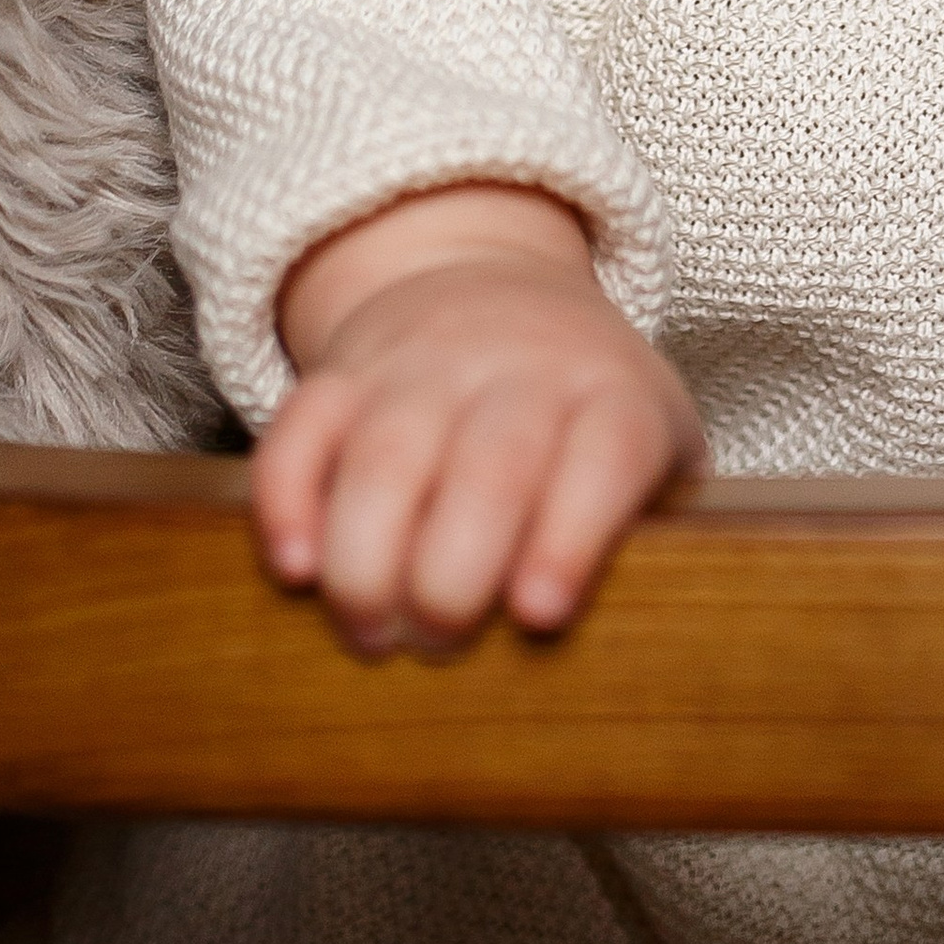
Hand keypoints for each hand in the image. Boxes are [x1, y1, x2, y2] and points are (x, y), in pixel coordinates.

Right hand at [252, 181, 704, 653]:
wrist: (496, 287)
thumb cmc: (586, 414)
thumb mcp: (653, 449)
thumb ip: (655, 533)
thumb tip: (646, 656)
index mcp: (611, 395)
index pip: (607, 451)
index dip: (573, 534)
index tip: (538, 613)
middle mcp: (519, 370)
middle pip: (490, 466)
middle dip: (454, 575)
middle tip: (440, 644)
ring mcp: (424, 365)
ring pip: (387, 453)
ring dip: (368, 559)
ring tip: (373, 633)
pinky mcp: (343, 372)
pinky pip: (303, 426)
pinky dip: (288, 499)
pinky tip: (296, 568)